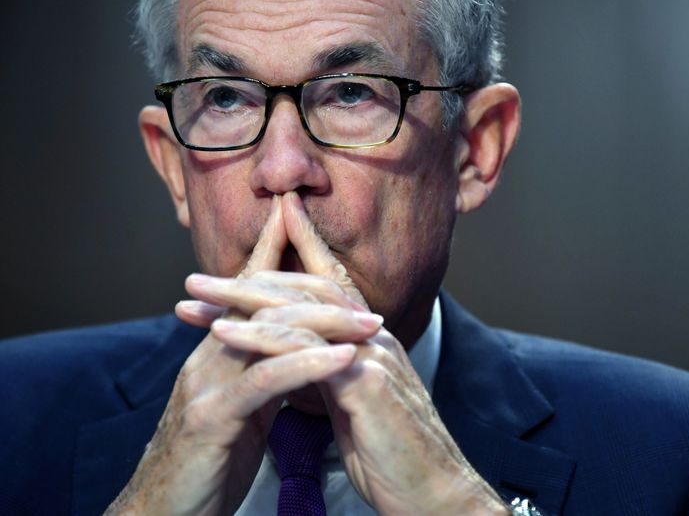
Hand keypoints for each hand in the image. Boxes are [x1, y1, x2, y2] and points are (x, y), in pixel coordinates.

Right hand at [106, 194, 376, 514]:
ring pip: (267, 334)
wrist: (161, 515)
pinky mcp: (210, 417)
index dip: (271, 251)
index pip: (248, 292)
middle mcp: (207, 357)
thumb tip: (296, 353)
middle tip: (353, 276)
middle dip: (307, 278)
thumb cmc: (208, 462)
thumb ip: (262, 375)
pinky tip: (343, 359)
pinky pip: (266, 382)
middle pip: (261, 302)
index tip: (296, 216)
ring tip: (369, 322)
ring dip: (323, 323)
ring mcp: (205, 383)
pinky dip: (308, 366)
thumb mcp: (240, 411)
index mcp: (216, 354)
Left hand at [179, 192, 507, 514]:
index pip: (328, 286)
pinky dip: (259, 336)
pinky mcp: (366, 380)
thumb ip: (331, 375)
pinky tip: (224, 333)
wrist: (433, 493)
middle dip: (252, 275)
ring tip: (197, 295)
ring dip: (243, 298)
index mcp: (369, 340)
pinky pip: (304, 349)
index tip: (246, 252)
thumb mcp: (355, 405)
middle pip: (307, 288)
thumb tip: (301, 363)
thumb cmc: (393, 456)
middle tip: (199, 278)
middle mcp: (373, 336)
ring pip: (302, 310)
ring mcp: (372, 353)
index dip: (293, 256)